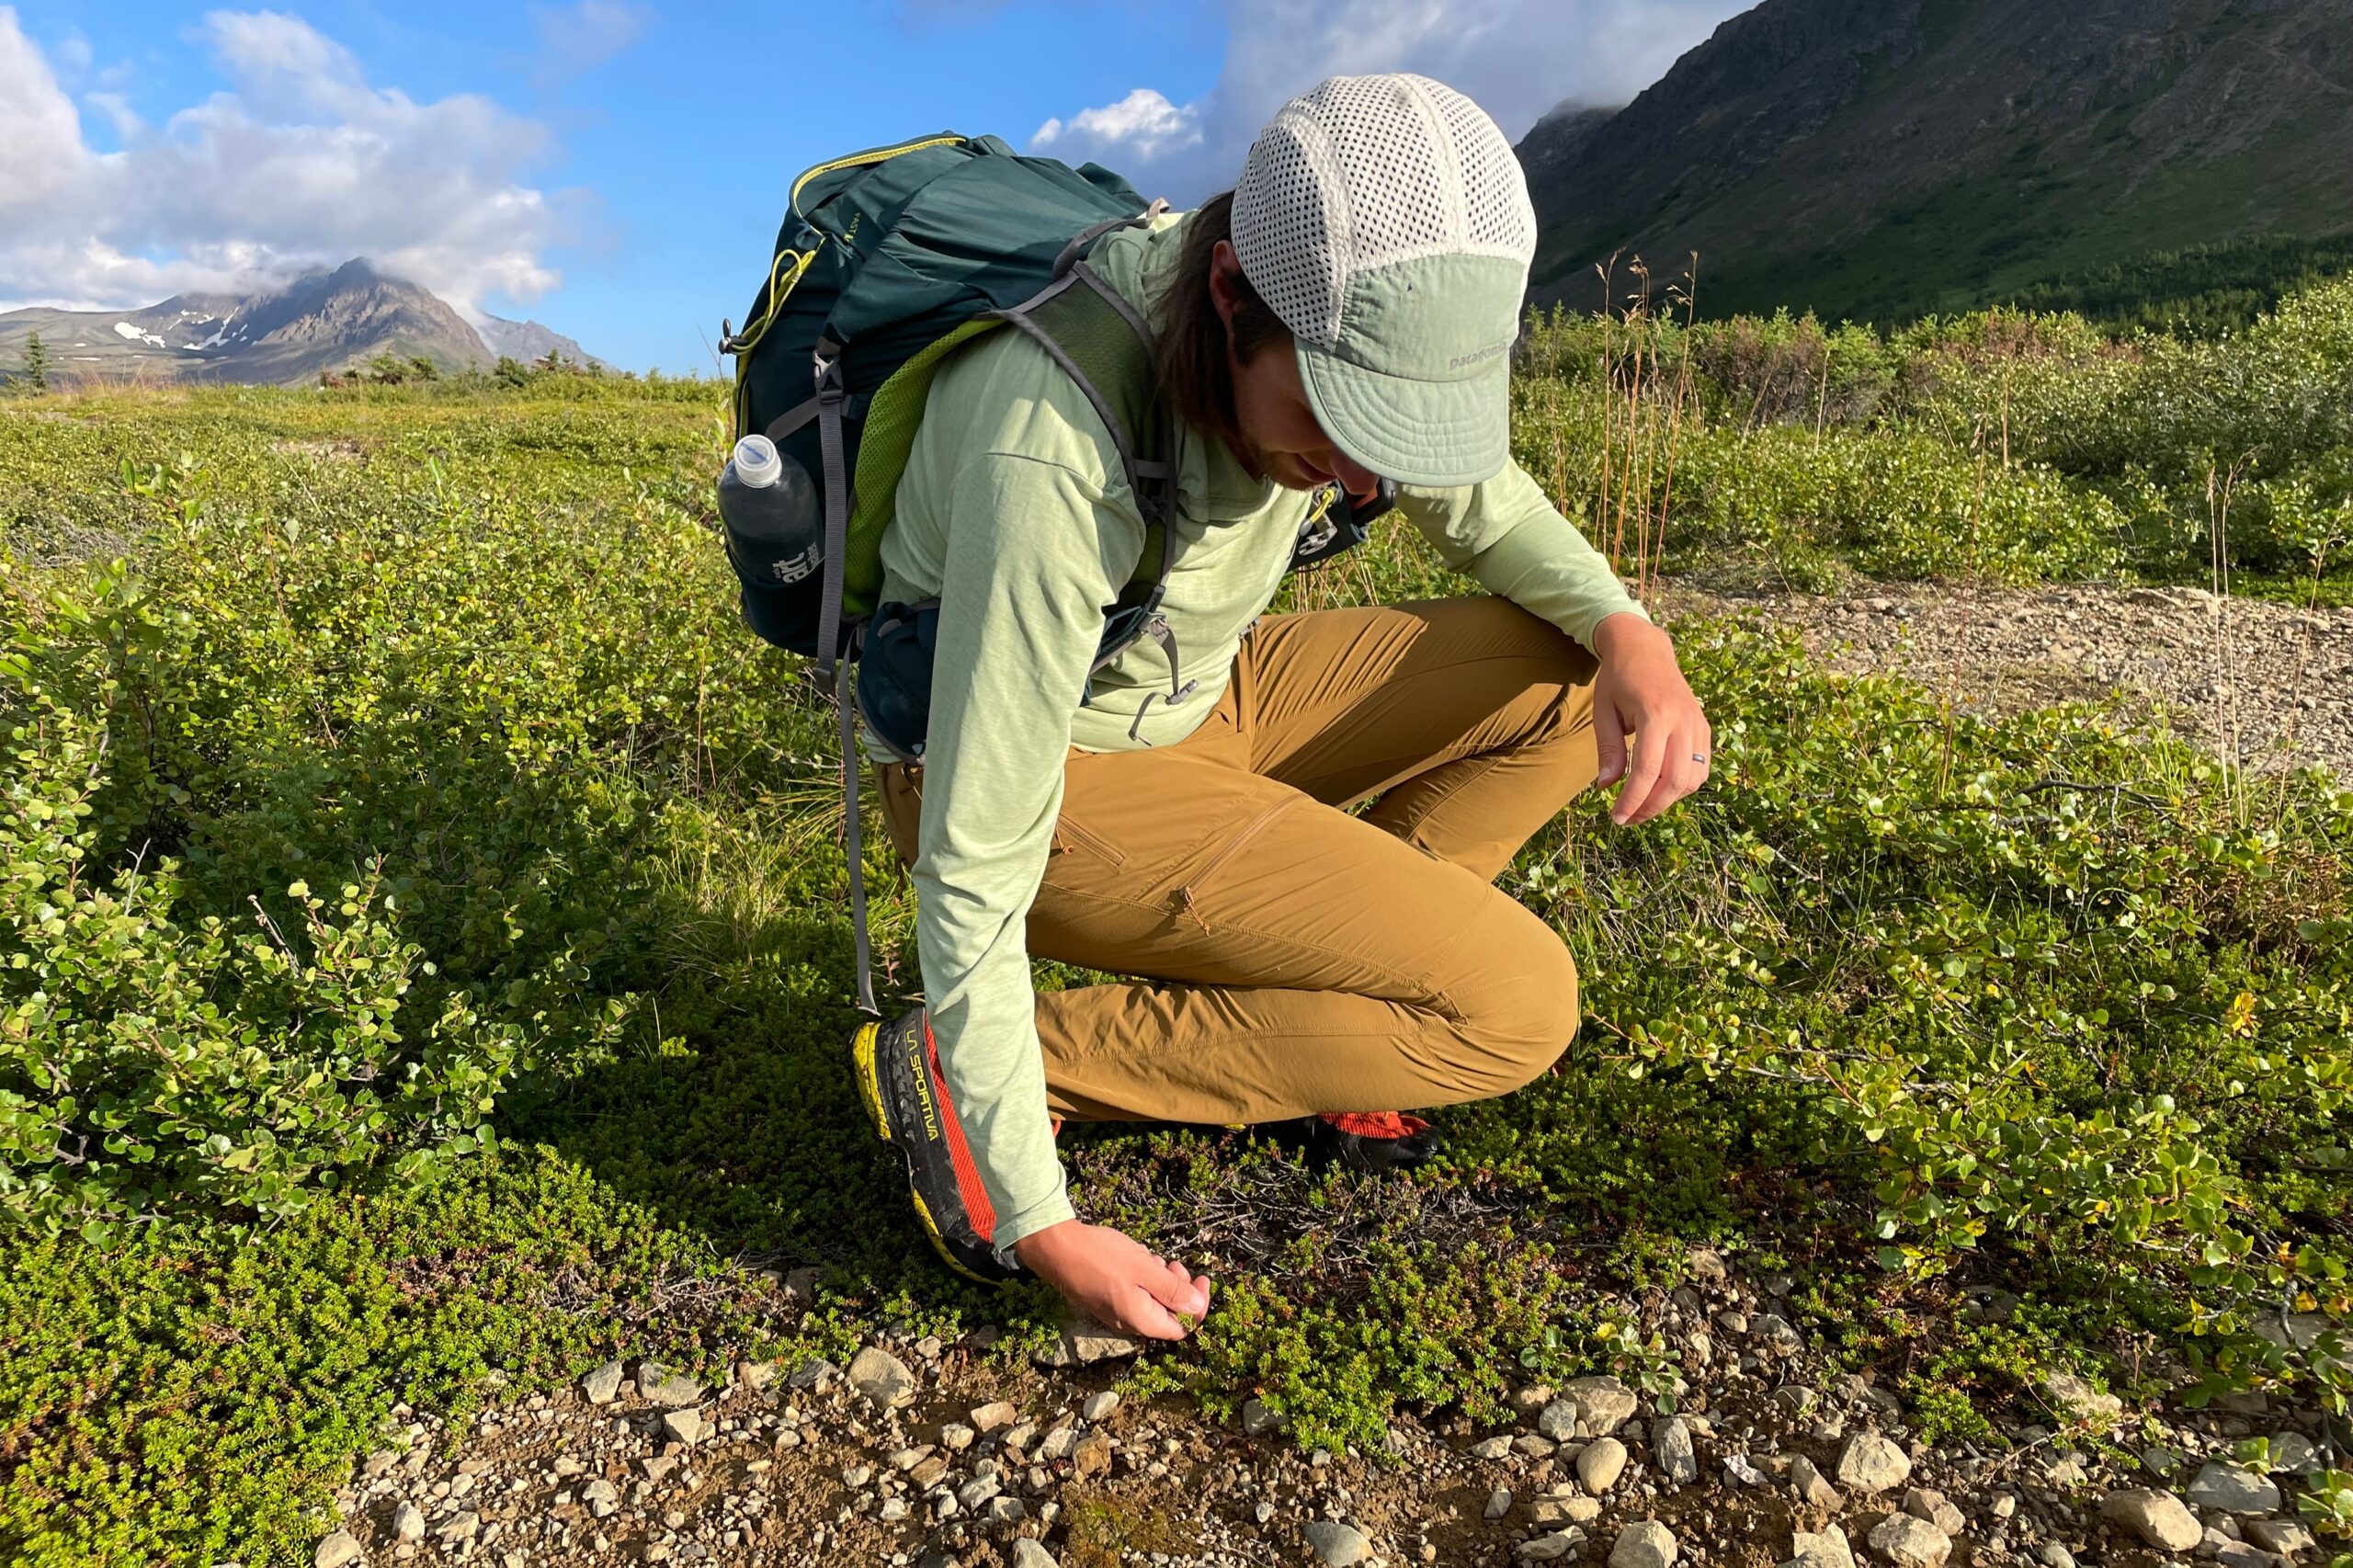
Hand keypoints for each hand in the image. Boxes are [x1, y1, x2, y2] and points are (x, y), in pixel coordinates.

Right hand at [1013, 1219, 1212, 1340]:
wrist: (1055, 1249)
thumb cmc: (1101, 1257)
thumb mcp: (1144, 1270)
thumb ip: (1173, 1291)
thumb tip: (1199, 1309)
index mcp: (1141, 1320)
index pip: (1183, 1327)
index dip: (1198, 1306)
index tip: (1202, 1279)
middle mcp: (1128, 1323)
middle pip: (1167, 1315)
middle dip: (1178, 1288)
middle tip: (1174, 1263)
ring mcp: (1115, 1313)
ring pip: (1150, 1301)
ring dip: (1159, 1280)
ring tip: (1151, 1258)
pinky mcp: (1105, 1300)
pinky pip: (1134, 1295)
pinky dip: (1142, 1278)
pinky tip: (1135, 1259)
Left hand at [1589, 612, 1711, 826]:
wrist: (1645, 648)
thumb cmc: (1618, 678)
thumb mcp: (1603, 710)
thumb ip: (1608, 749)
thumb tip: (1607, 787)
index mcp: (1656, 714)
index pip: (1647, 771)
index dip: (1632, 800)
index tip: (1617, 817)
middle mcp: (1683, 720)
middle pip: (1675, 781)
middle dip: (1651, 807)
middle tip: (1627, 818)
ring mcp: (1698, 723)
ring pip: (1693, 778)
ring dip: (1668, 800)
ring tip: (1642, 806)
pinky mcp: (1704, 726)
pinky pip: (1701, 767)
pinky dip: (1683, 785)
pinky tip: (1660, 789)